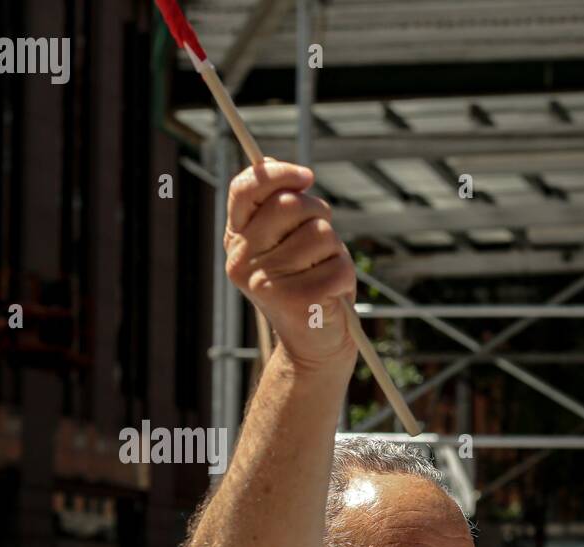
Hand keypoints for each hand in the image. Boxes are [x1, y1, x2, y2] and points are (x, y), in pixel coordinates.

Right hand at [223, 160, 355, 369]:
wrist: (315, 347)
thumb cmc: (309, 286)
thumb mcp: (289, 243)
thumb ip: (278, 206)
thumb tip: (271, 162)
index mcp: (236, 240)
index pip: (245, 189)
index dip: (277, 173)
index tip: (306, 175)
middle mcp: (242, 260)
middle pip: (290, 204)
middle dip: (318, 213)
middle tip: (323, 240)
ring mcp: (266, 281)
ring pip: (320, 233)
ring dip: (335, 250)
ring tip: (324, 273)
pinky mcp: (295, 300)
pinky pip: (339, 264)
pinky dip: (346, 275)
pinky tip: (333, 294)